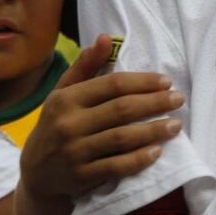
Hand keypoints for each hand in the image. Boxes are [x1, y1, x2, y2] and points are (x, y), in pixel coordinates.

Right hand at [19, 34, 184, 198]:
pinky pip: (116, 167)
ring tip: (176, 125)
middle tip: (178, 99)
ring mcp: (75, 152)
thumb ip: (86, 67)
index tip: (167, 81)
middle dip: (155, 103)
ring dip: (153, 131)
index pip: (112, 85)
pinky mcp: (82, 177)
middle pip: (121, 110)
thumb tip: (104, 37)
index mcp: (66, 99)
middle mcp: (69, 124)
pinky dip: (139, 159)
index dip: (143, 82)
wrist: (37, 173)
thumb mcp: (63, 93)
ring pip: (122, 138)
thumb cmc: (57, 124)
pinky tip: (157, 151)